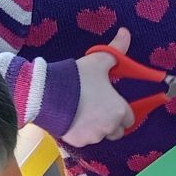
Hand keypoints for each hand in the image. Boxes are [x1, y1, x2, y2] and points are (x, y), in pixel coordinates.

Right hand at [63, 28, 136, 145]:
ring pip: (99, 136)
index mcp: (119, 110)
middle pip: (116, 131)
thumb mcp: (97, 61)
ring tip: (80, 111)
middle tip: (96, 108)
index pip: (129, 119)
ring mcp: (93, 137)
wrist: (45, 94)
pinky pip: (83, 140)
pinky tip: (70, 117)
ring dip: (94, 128)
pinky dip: (79, 132)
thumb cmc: (76, 78)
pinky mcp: (77, 142)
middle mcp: (109, 127)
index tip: (111, 103)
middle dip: (110, 122)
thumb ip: (115, 50)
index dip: (121, 111)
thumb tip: (126, 33)